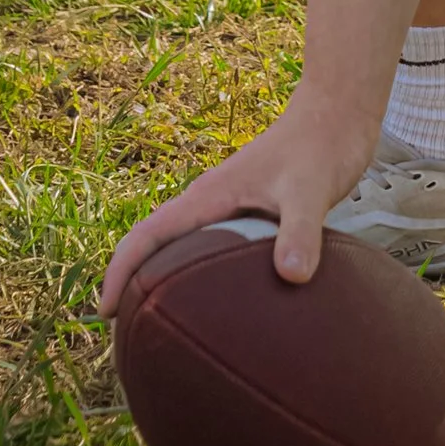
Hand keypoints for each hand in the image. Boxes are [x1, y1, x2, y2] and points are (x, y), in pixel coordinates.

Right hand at [98, 98, 375, 317]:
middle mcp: (210, 201)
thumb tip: (291, 277)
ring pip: (183, 247)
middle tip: (129, 333)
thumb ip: (300, 231)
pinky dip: (203, 274)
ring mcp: (229, 206)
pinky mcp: (251, 211)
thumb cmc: (321, 145)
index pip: (147, 234)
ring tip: (164, 325)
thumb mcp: (311, 190)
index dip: (120, 271)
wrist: (338, 112)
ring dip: (165, 279)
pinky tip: (223, 302)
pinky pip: (213, 247)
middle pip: (154, 244)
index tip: (106, 310)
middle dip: (133, 283)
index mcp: (209, 196)